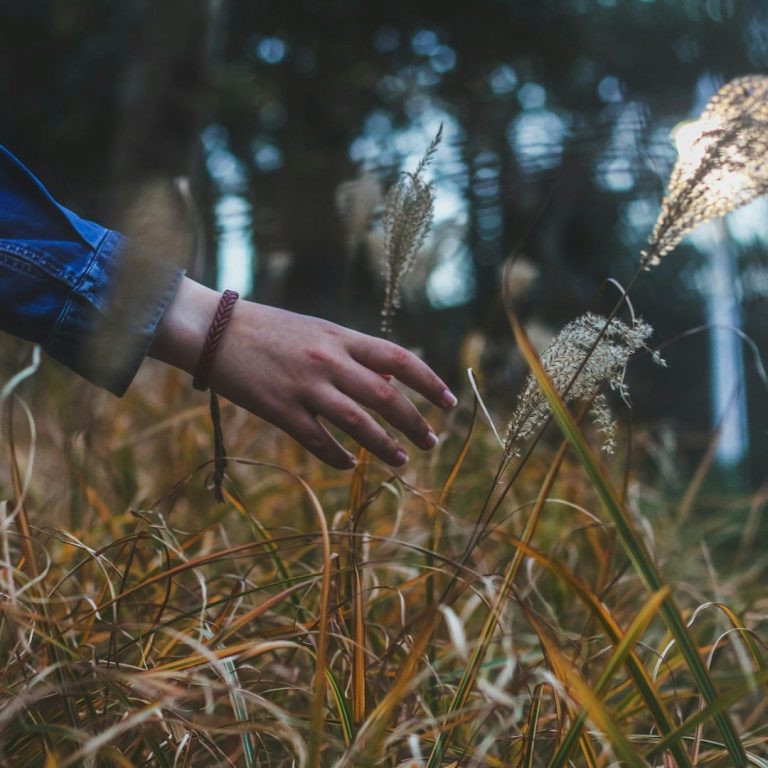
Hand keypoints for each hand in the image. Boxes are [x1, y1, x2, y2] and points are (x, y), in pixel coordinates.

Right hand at [149, 278, 456, 468]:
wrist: (214, 330)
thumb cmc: (270, 328)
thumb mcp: (318, 331)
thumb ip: (354, 355)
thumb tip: (390, 386)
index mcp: (341, 337)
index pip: (399, 359)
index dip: (429, 382)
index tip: (449, 402)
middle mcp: (329, 361)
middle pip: (385, 397)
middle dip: (415, 422)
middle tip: (432, 442)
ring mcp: (304, 386)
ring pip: (358, 423)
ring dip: (385, 446)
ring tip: (402, 461)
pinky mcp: (280, 410)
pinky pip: (318, 441)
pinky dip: (338, 457)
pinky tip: (350, 465)